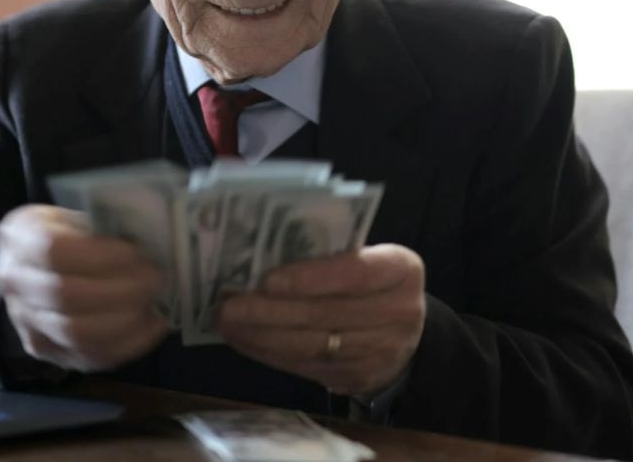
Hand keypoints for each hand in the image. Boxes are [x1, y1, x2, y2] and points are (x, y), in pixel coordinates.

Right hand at [0, 204, 168, 371]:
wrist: (37, 266)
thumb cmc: (70, 234)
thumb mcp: (81, 215)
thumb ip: (107, 228)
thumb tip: (153, 242)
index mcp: (20, 236)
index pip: (54, 250)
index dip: (100, 256)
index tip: (137, 254)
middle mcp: (13, 280)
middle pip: (66, 296)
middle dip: (121, 290)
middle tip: (156, 280)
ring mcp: (25, 321)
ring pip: (76, 333)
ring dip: (125, 321)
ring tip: (155, 304)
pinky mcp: (46, 350)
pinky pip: (87, 357)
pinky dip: (127, 345)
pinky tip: (151, 327)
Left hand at [216, 244, 425, 396]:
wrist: (405, 333)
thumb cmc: (371, 281)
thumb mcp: (366, 256)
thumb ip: (328, 254)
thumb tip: (262, 255)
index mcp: (401, 270)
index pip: (355, 273)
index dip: (310, 278)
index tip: (268, 281)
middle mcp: (399, 313)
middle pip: (325, 314)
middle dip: (270, 311)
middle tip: (228, 306)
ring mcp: (381, 352)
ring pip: (311, 346)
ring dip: (261, 336)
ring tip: (227, 323)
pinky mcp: (358, 379)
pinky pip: (306, 367)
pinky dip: (270, 354)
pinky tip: (245, 340)